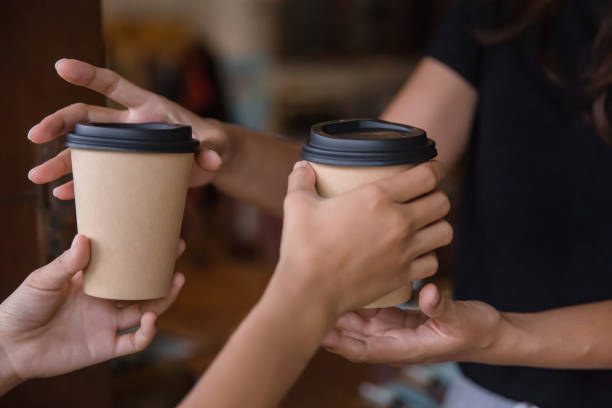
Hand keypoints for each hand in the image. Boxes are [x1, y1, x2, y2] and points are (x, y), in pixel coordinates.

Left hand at [0, 235, 184, 388]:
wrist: (10, 345)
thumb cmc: (22, 307)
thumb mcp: (43, 279)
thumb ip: (66, 263)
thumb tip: (84, 238)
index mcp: (93, 282)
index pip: (124, 264)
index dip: (141, 251)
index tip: (157, 233)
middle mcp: (105, 301)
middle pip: (142, 285)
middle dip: (162, 270)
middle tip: (177, 250)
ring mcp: (107, 324)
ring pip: (146, 310)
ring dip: (164, 298)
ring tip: (176, 281)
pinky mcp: (105, 346)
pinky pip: (134, 342)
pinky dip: (147, 332)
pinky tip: (151, 319)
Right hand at [27, 59, 230, 198]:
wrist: (213, 161)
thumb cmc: (215, 144)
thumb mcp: (216, 143)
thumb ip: (214, 147)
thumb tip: (212, 160)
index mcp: (149, 108)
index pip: (115, 86)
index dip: (90, 74)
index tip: (61, 66)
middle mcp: (130, 125)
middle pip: (87, 119)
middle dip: (59, 124)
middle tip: (35, 135)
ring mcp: (126, 148)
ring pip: (85, 151)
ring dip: (60, 161)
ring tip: (36, 175)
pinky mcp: (129, 170)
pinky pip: (99, 176)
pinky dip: (81, 184)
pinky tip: (63, 193)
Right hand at [267, 161, 452, 319]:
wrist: (309, 291)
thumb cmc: (303, 247)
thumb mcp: (297, 205)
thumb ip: (301, 181)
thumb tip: (302, 166)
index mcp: (377, 197)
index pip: (427, 176)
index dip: (435, 169)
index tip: (432, 169)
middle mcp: (398, 221)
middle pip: (442, 202)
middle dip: (436, 196)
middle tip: (424, 198)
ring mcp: (404, 251)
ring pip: (445, 232)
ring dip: (437, 226)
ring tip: (425, 226)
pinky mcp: (403, 275)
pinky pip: (433, 262)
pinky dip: (428, 257)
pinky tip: (416, 255)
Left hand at [322, 283, 502, 364]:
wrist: (490, 334)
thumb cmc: (477, 331)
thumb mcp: (462, 320)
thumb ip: (443, 308)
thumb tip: (427, 294)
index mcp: (404, 348)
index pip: (363, 350)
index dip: (339, 343)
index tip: (319, 332)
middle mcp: (394, 341)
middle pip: (354, 337)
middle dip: (331, 326)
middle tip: (308, 305)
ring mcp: (395, 330)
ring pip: (359, 325)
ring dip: (340, 314)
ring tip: (318, 294)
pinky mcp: (400, 319)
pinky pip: (372, 313)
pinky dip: (358, 303)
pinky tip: (345, 287)